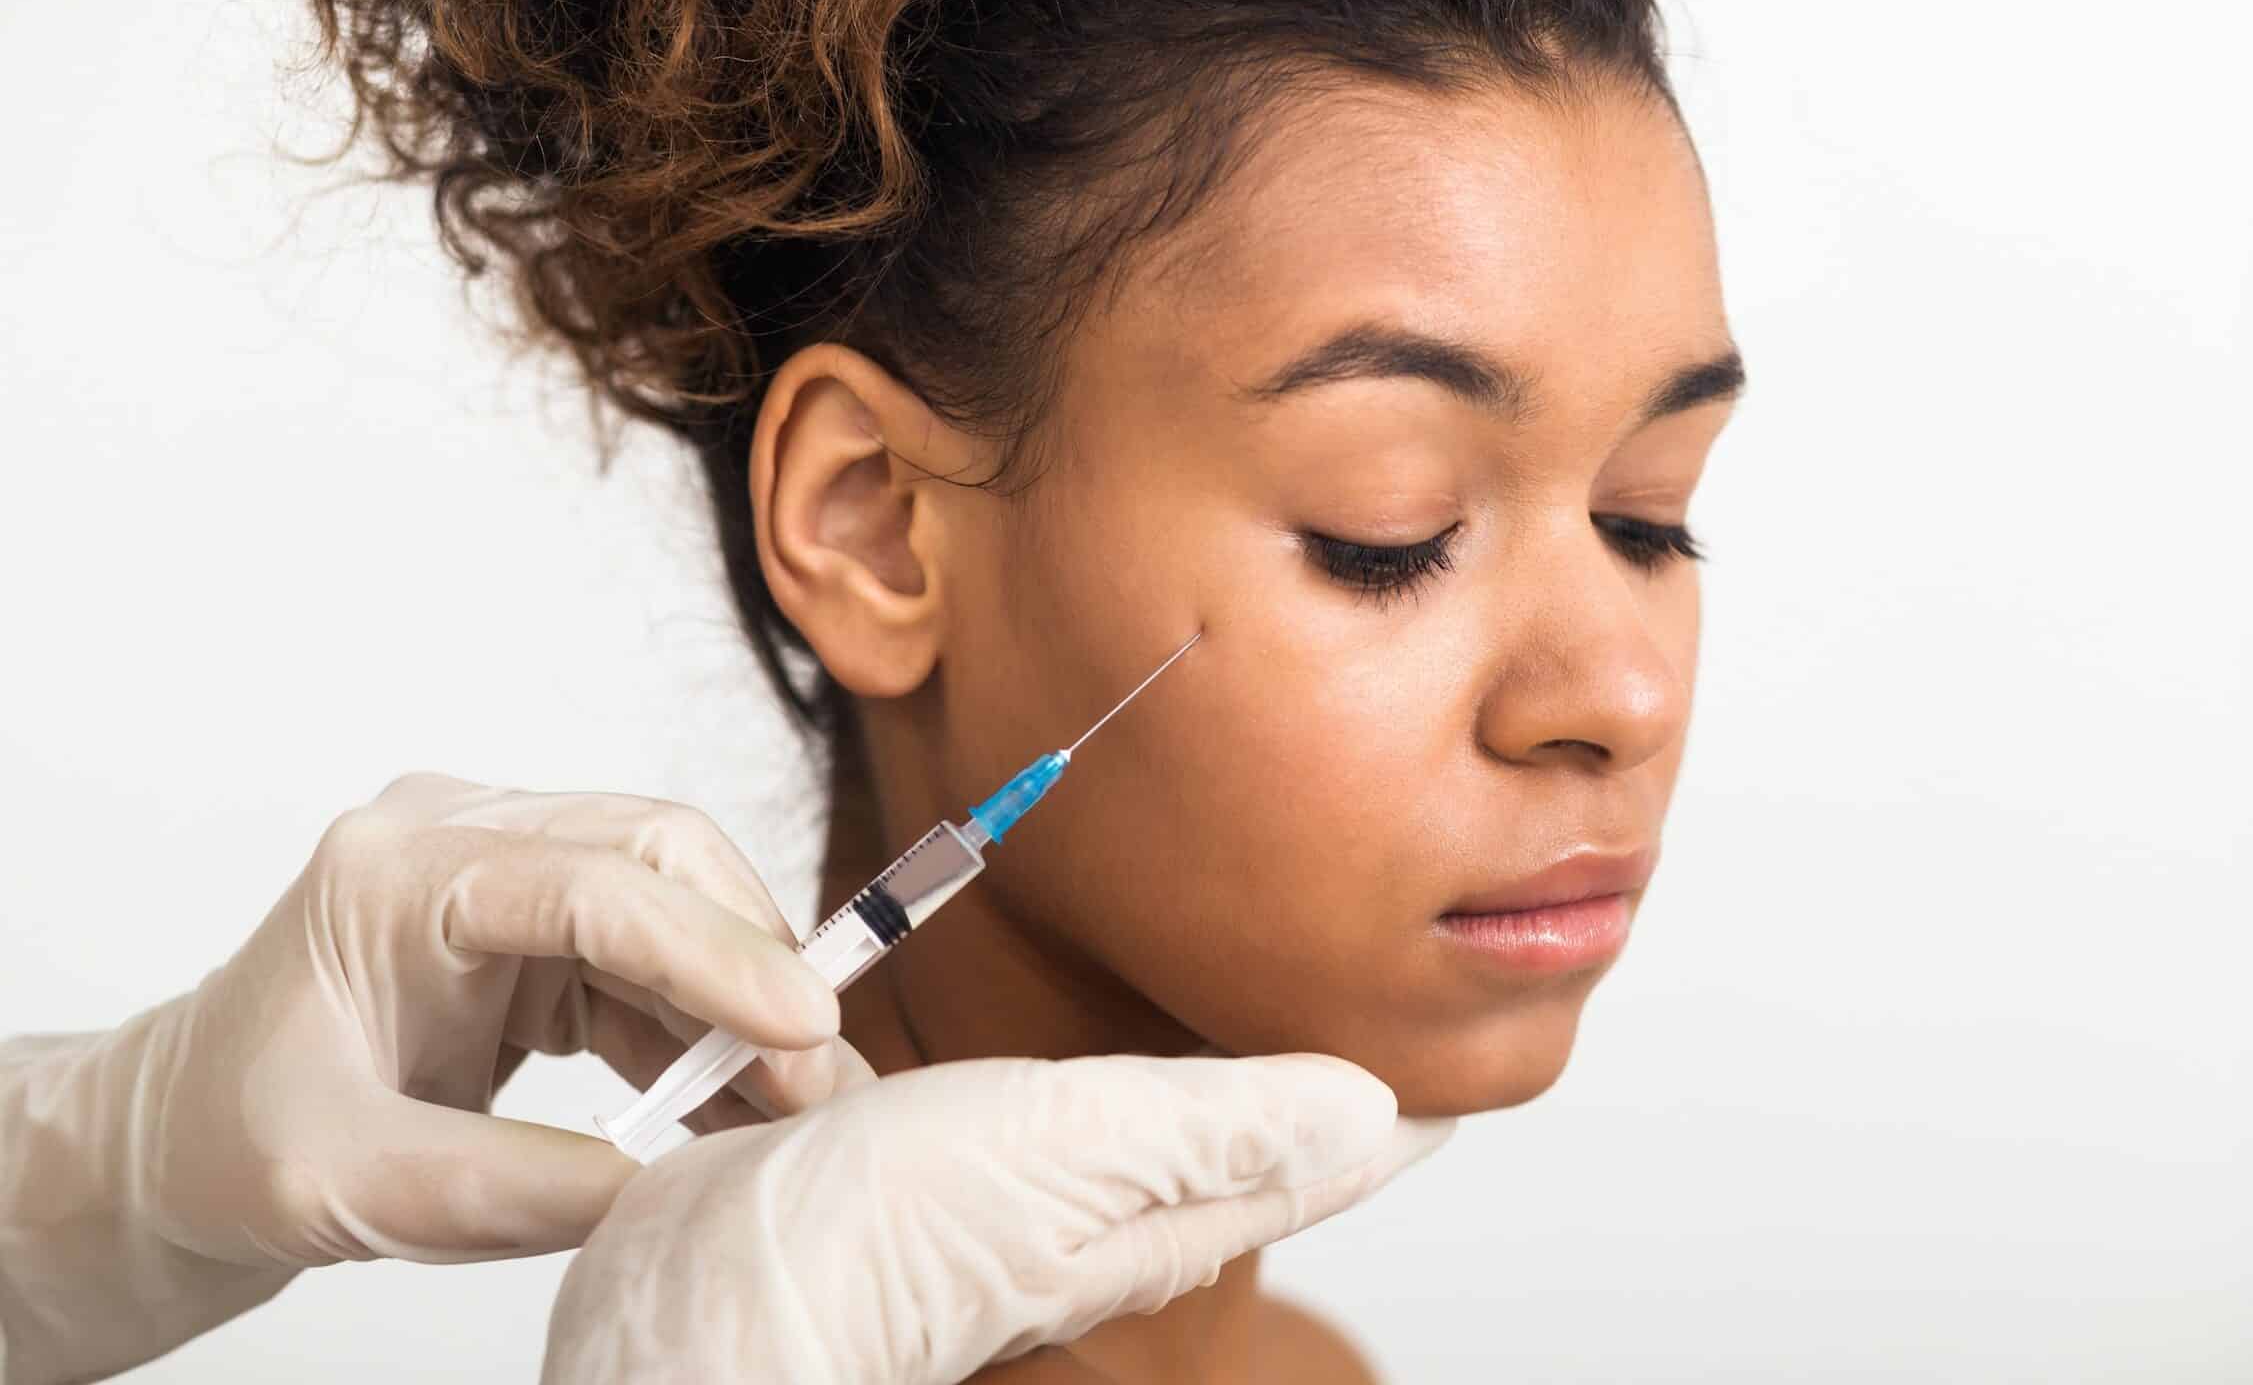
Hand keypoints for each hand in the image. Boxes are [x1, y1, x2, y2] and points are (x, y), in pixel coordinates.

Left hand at [0, 772, 862, 1383]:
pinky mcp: (534, 925)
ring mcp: (502, 873)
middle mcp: (459, 841)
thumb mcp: (345, 1188)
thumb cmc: (231, 1144)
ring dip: (744, 1003)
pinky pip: (654, 957)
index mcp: (395, 877)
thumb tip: (649, 1188)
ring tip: (800, 1105)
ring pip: (675, 902)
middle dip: (753, 961)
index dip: (712, 951)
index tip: (802, 1025)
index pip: (595, 883)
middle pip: (659, 855)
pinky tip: (747, 1100)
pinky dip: (708, 1029)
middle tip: (815, 1075)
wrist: (177, 1143)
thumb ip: (497, 1189)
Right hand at [542, 1052, 1454, 1384]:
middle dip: (1314, 1103)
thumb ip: (1217, 1122)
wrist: (708, 1304)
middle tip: (1381, 1042)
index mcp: (1159, 1208)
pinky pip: (1039, 1124)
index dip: (1380, 1115)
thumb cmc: (886, 1233)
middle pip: (1241, 1153)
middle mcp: (1101, 1214)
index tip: (1454, 1073)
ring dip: (1212, 1089)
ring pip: (1145, 1138)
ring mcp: (1017, 1202)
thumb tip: (1377, 1107)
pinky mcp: (927, 1175)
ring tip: (1262, 1037)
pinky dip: (1085, 1083)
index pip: (1306, 1154)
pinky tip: (1074, 1058)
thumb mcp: (1077, 1146)